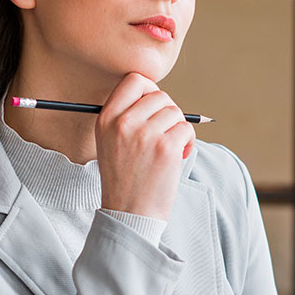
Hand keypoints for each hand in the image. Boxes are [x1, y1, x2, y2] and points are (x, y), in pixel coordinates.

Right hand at [94, 73, 195, 219]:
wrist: (129, 213)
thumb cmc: (125, 178)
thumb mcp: (109, 142)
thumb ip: (126, 116)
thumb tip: (156, 94)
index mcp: (106, 119)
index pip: (134, 80)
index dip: (150, 89)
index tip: (154, 108)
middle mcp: (123, 123)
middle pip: (160, 95)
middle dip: (168, 113)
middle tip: (165, 133)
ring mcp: (145, 134)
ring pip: (175, 111)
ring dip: (179, 128)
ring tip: (170, 148)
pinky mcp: (165, 147)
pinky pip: (186, 128)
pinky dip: (188, 141)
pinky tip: (178, 156)